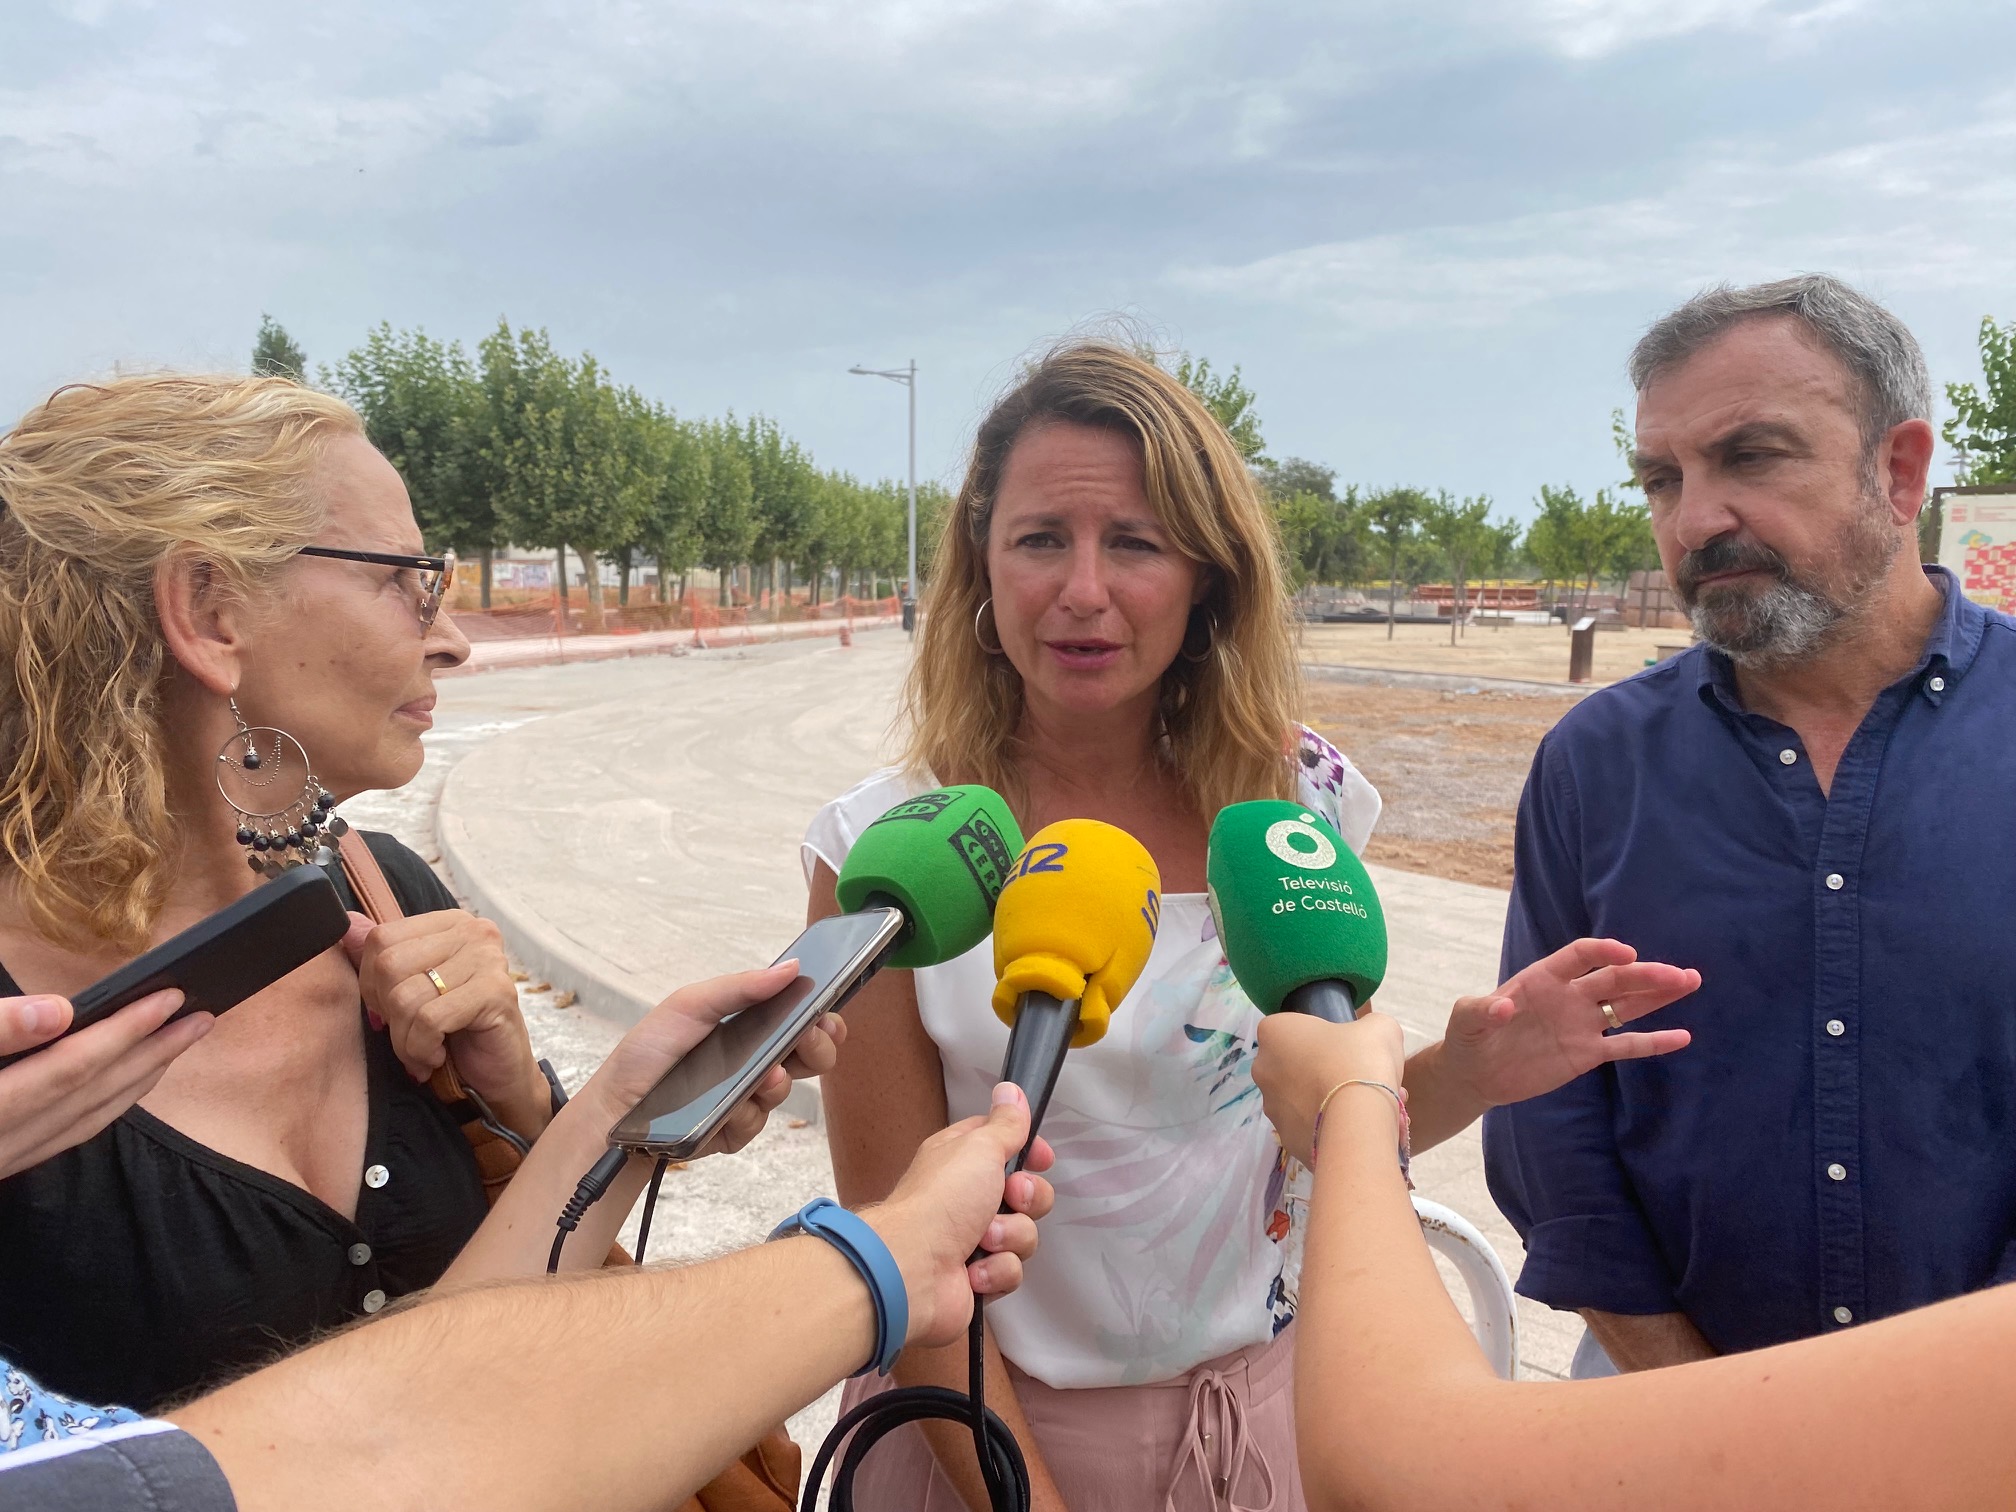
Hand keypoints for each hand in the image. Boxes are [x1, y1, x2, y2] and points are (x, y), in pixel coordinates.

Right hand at [0, 990, 212, 1179]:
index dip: (126, 1031)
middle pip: (94, 1095)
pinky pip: (68, 1136)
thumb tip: (58, 1013)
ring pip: (87, 1122)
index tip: (172, 998)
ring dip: (139, 1080)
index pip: (74, 1067)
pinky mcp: (0, 1163)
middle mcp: (4, 1146)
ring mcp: (3, 1160)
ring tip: (178, 1043)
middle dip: (152, 1053)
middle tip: (201, 1019)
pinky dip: (107, 1105)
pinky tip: (125, 1084)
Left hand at [344, 909, 546, 1136]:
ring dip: (405, 1040)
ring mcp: (488, 959)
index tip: (391, 1012)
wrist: (499, 1076)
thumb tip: (346, 926)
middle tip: (409, 1035)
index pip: (381, 938)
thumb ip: (382, 960)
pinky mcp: (496, 992)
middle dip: (389, 1014)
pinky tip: (437, 1056)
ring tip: (423, 1052)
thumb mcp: (411, 992)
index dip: (371, 984)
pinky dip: (422, 1049)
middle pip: (389, 965)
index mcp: (449, 925)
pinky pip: (430, 1020)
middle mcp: (473, 932)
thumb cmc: (454, 1034)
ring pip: (406, 997)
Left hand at [573, 959, 846, 1158]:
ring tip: (762, 1077)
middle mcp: (753, 1062)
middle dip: (818, 1049)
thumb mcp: (690, 1006)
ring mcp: (746, 1099)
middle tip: (807, 1041)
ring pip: (785, 1093)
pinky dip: (744, 1116)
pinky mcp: (734, 1132)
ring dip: (777, 1084)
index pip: (800, 1022)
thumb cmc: (647, 1052)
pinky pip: (756, 1125)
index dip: (823, 1021)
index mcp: (748, 1027)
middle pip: (808, 1058)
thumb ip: (741, 987)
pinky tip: (725, 1111)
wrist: (614, 1107)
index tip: (828, 1017)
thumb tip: (791, 968)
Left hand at [864, 1083, 1056, 1348]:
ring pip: (1023, 1234)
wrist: (912, 1268)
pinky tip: (973, 1271)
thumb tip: (1011, 1090)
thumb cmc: (941, 1200)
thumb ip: (1005, 1123)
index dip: (1029, 1152)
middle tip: (1011, 1197)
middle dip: (1028, 1197)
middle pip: (1026, 1194)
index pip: (1007, 1147)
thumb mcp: (979, 1148)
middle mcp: (967, 1198)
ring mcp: (974, 1240)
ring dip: (1009, 1236)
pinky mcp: (979, 1278)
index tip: (1041, 1158)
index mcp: (962, 1161)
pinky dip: (995, 1270)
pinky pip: (1010, 1271)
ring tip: (983, 1240)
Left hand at [1253, 1010, 1406, 1166]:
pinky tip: (1362, 1127)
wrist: (1359, 1120)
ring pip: (1305, 1100)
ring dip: (1332, 1100)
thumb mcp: (1379, 1028)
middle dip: (1327, 1072)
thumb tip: (1368, 1041)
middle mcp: (1263, 1069)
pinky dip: (1332, 1126)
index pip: (1292, 1029)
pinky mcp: (1287, 1139)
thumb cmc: (1361, 1060)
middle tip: (1361, 1077)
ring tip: (1371, 1105)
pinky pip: (1312, 1128)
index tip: (1345, 1047)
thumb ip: (1368, 1027)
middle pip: (1298, 1066)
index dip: (1322, 1037)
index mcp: (1275, 1033)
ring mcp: (1272, 1108)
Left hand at [1438, 938, 1696, 1109]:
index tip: (1627, 954)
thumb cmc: (1468, 1037)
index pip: (1580, 956)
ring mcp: (1581, 1024)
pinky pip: (1625, 1045)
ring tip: (1690, 981)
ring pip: (1627, 1005)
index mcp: (1542, 978)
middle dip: (1646, 975)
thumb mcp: (1466, 1020)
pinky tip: (1682, 1036)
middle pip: (1614, 979)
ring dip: (1658, 995)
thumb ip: (1482, 1009)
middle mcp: (1569, 996)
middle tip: (1680, 974)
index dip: (1603, 951)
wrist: (1475, 1073)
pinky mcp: (1587, 1054)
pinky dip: (1653, 1042)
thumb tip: (1502, 1006)